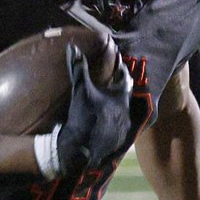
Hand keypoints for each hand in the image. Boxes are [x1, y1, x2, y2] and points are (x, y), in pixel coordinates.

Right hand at [55, 42, 133, 174]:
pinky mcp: (116, 141)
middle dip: (119, 88)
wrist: (80, 151)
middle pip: (126, 95)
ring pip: (123, 111)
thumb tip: (73, 47)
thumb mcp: (80, 90)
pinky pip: (118, 127)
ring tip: (106, 101)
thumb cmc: (82, 118)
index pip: (125, 78)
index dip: (120, 70)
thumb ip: (78, 68)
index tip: (116, 64)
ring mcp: (122, 128)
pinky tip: (104, 121)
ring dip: (116, 105)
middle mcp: (125, 112)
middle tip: (111, 81)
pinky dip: (113, 121)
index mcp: (120, 97)